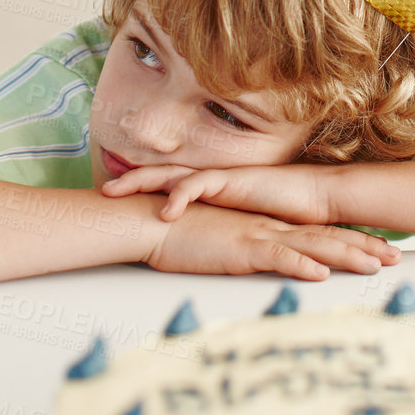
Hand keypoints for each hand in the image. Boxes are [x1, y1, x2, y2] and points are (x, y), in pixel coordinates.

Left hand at [102, 162, 338, 225]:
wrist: (313, 196)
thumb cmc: (280, 211)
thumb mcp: (239, 222)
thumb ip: (218, 225)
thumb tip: (194, 241)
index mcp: (209, 189)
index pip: (167, 184)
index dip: (140, 189)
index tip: (113, 198)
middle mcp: (210, 179)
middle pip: (160, 174)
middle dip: (129, 181)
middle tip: (101, 191)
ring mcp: (220, 177)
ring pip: (172, 174)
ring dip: (142, 181)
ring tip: (116, 190)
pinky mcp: (233, 181)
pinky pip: (199, 184)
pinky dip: (180, 195)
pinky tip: (165, 209)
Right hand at [144, 200, 399, 281]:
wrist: (157, 220)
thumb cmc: (186, 234)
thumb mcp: (226, 246)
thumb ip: (250, 252)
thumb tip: (270, 264)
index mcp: (270, 228)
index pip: (319, 236)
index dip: (351, 243)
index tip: (380, 251)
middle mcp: (272, 229)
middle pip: (327, 239)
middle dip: (363, 248)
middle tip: (396, 258)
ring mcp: (259, 236)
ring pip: (312, 247)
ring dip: (345, 256)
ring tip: (376, 265)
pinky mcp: (241, 248)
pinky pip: (276, 256)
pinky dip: (300, 264)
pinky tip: (321, 273)